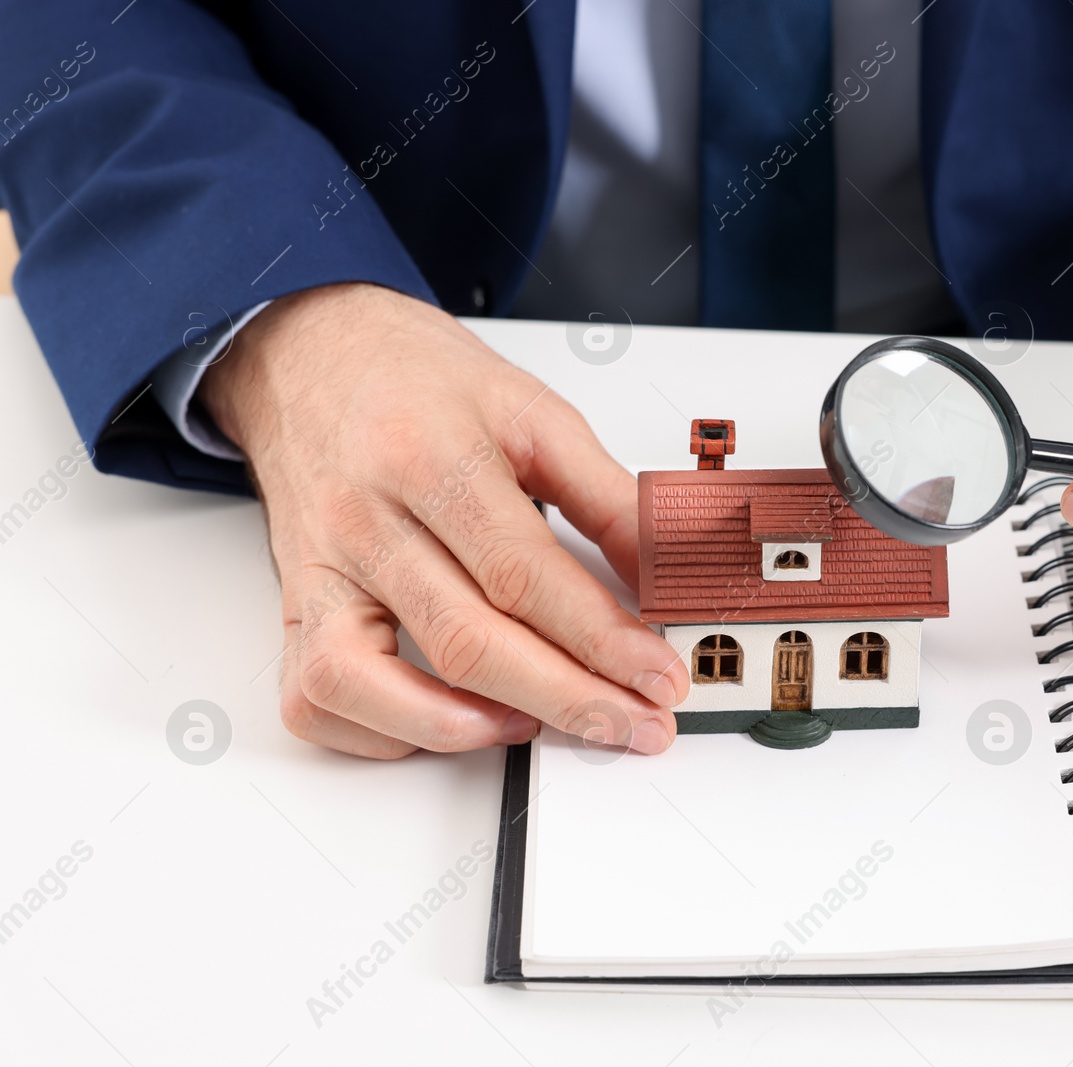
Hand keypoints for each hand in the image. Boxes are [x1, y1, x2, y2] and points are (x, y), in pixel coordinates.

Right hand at [200, 283, 687, 756]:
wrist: (308, 351)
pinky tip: (451, 722)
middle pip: (467, 640)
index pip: (524, 574)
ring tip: (540, 725)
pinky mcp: (295, 603)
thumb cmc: (415, 379)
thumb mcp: (529, 409)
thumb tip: (664, 567)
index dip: (601, 638)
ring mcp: (321, 568)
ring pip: (374, 682)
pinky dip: (382, 733)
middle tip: (635, 722)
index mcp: (431, 457)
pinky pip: (314, 698)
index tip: (657, 675)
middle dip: (567, 699)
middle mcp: (366, 518)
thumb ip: (604, 493)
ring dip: (469, 729)